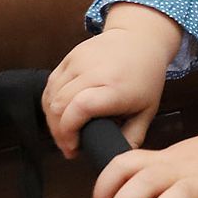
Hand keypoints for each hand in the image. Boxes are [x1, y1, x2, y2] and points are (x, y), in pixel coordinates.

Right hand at [43, 3, 180, 157]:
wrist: (139, 38)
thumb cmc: (145, 77)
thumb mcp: (148, 110)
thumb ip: (132, 137)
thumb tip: (116, 159)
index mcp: (116, 88)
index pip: (80, 108)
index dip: (69, 131)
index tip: (74, 148)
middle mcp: (95, 72)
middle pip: (60, 105)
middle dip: (58, 132)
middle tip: (68, 146)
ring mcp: (79, 61)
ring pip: (51, 95)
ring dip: (52, 119)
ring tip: (64, 133)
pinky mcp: (70, 56)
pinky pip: (50, 84)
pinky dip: (50, 103)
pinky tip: (59, 115)